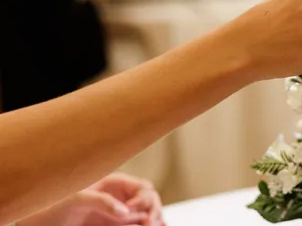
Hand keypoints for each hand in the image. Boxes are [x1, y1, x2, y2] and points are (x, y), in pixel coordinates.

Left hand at [19, 173, 163, 225]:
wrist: (40, 223)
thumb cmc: (54, 205)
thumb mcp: (77, 198)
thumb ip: (102, 201)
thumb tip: (126, 211)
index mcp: (115, 184)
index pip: (143, 188)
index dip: (145, 199)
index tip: (135, 213)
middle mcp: (121, 199)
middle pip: (151, 202)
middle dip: (154, 212)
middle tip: (148, 225)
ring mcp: (120, 215)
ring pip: (149, 216)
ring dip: (156, 221)